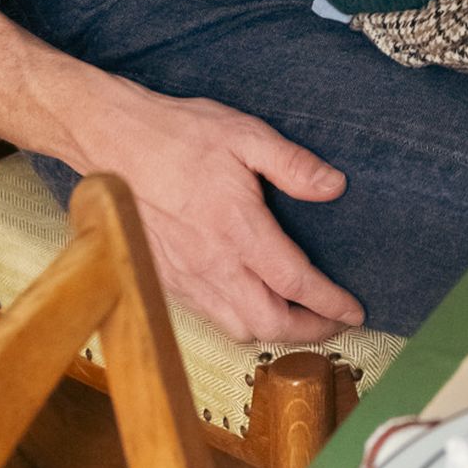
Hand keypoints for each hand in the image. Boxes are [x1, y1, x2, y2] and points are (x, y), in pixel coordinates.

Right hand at [0, 11, 364, 343]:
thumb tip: (335, 187)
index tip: (355, 310)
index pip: (295, 283)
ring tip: (299, 322)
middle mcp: (212, 265)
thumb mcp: (245, 134)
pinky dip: (239, 323)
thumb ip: (292, 164)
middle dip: (308, 331)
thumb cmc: (179, 135)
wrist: (113, 143)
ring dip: (273, 333)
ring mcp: (185, 278)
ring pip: (237, 328)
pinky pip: (209, 317)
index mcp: (238, 230)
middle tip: (336, 322)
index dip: (329, 303)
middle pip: (268, 322)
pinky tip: (251, 306)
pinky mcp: (165, 280)